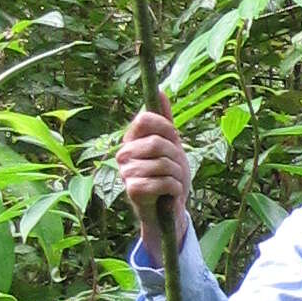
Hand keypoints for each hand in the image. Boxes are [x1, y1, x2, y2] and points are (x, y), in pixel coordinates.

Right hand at [116, 107, 191, 252]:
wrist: (166, 209)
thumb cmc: (168, 174)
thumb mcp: (171, 144)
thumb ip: (164, 120)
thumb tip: (159, 91)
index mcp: (131, 139)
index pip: (145, 119)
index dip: (166, 127)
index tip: (174, 138)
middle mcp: (123, 153)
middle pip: (157, 142)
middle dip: (176, 156)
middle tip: (176, 167)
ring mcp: (126, 172)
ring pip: (163, 164)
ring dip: (178, 175)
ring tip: (174, 181)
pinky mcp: (132, 190)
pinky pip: (162, 182)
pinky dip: (174, 188)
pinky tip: (170, 193)